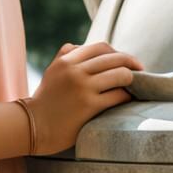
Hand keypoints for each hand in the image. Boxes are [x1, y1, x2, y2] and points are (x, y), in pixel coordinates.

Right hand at [27, 41, 143, 154]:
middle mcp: (75, 71)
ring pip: (120, 74)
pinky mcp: (89, 107)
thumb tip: (85, 46)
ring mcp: (83, 88)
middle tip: (142, 70)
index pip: (101, 47)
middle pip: (114, 58)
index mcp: (67, 60)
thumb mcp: (53, 70)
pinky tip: (129, 99)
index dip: (118, 52)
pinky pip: (117, 96)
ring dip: (132, 79)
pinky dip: (127, 95)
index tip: (127, 60)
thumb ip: (68, 54)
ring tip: (136, 85)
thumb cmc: (45, 99)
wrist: (30, 126)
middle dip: (132, 63)